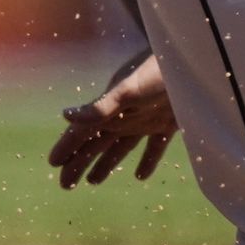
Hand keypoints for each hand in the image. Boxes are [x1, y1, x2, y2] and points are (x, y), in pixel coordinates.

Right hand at [47, 49, 177, 187]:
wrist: (191, 60)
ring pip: (120, 148)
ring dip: (106, 163)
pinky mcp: (167, 123)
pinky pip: (154, 148)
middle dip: (79, 162)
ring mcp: (145, 120)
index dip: (67, 147)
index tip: (53, 163)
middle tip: (65, 184)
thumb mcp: (128, 90)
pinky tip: (141, 176)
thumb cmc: (158, 72)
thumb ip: (100, 107)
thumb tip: (65, 115)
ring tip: (93, 181)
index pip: (82, 133)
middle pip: (96, 144)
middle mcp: (123, 116)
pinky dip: (146, 161)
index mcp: (110, 110)